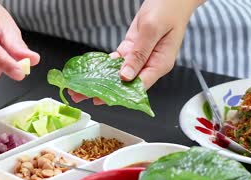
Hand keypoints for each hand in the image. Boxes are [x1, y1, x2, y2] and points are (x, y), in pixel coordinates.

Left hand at [70, 0, 203, 103]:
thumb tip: (126, 76)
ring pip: (119, 73)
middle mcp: (150, 64)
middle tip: (82, 95)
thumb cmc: (169, 9)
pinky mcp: (133, 48)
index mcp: (160, 64)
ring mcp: (141, 57)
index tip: (102, 99)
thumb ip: (139, 53)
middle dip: (104, 90)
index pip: (139, 86)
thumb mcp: (151, 30)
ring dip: (101, 80)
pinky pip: (118, 61)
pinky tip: (91, 72)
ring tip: (81, 87)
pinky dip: (104, 66)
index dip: (120, 95)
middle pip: (126, 83)